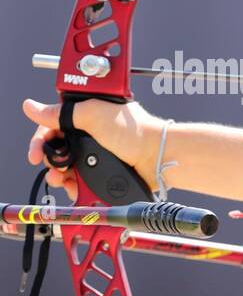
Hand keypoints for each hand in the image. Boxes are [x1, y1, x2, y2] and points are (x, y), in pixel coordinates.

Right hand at [23, 98, 161, 202]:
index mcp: (86, 116)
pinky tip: (72, 187)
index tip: (34, 153)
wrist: (158, 156)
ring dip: (58, 175)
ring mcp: (96, 156)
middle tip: (50, 168)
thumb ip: (61, 113)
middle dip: (49, 160)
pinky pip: (81, 181)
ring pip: (67, 167)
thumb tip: (31, 107)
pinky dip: (73, 186)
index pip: (53, 126)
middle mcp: (90, 135)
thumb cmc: (135, 132)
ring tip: (59, 179)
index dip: (41, 139)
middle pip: (57, 149)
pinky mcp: (103, 173)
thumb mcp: (93, 114)